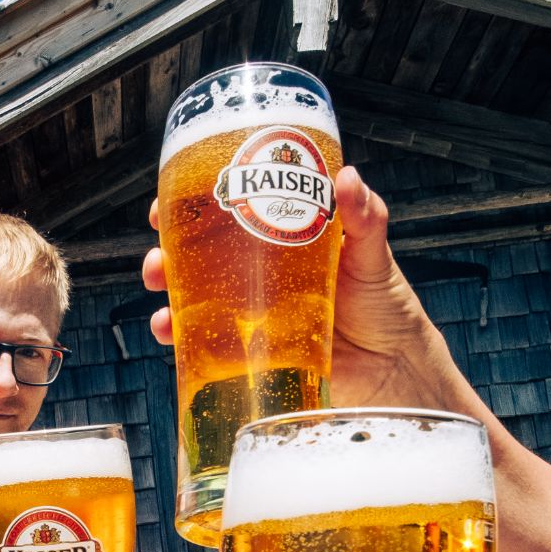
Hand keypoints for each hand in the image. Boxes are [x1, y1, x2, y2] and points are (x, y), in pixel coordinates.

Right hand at [143, 167, 462, 407]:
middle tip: (159, 242)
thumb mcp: (373, 255)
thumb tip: (348, 178)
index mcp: (284, 237)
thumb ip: (364, 218)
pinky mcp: (247, 349)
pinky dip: (177, 333)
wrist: (392, 372)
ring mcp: (250, 310)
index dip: (195, 198)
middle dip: (168, 243)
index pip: (231, 207)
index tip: (173, 197)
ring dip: (165, 285)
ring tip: (159, 285)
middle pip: (199, 248)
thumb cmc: (386, 308)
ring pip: (191, 291)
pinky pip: (201, 338)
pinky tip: (169, 330)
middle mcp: (259, 271)